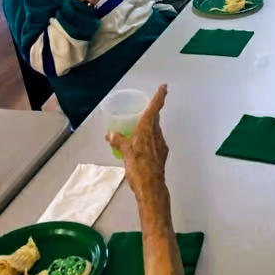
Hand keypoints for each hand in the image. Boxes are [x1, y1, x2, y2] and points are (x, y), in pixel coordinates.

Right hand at [106, 84, 168, 200]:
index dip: (160, 96)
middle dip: (152, 112)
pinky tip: (142, 148)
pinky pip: (155, 142)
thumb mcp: (124, 152)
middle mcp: (157, 133)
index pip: (155, 108)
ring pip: (155, 130)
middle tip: (146, 108)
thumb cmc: (138, 166)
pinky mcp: (162, 154)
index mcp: (147, 128)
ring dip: (149, 127)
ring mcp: (161, 144)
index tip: (164, 87)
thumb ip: (118, 140)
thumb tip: (110, 134)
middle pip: (155, 118)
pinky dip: (149, 140)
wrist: (151, 186)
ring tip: (139, 130)